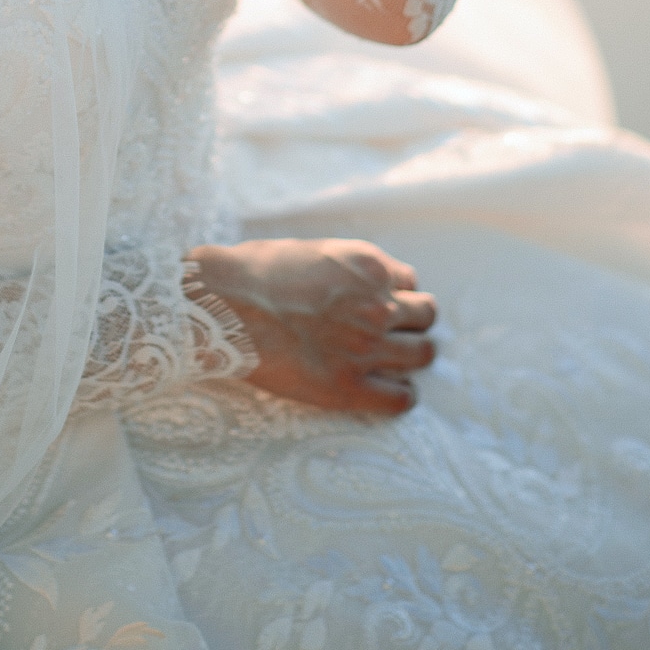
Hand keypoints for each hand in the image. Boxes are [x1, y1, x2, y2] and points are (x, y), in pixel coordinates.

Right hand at [188, 237, 435, 417]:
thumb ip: (349, 267)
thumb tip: (364, 282)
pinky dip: (401, 394)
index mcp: (367, 266)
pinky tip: (387, 391)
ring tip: (394, 360)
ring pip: (423, 354)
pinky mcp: (349, 387)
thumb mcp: (314, 251)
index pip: (410, 281)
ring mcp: (366, 347)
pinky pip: (402, 398)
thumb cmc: (255, 273)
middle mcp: (376, 305)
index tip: (383, 302)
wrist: (223, 306)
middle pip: (426, 315)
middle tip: (393, 331)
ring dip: (413, 355)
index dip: (397, 292)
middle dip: (412, 321)